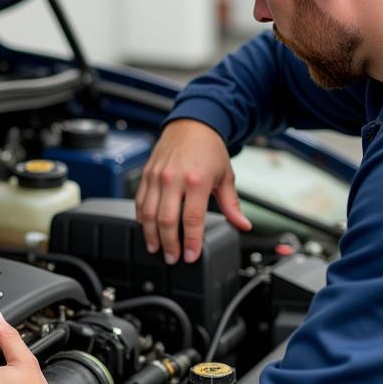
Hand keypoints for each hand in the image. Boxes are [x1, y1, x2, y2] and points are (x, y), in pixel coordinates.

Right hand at [136, 119, 250, 263]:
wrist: (192, 125)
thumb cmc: (209, 149)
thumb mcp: (226, 176)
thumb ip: (232, 205)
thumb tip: (243, 224)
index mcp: (196, 181)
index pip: (192, 219)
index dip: (191, 242)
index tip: (191, 256)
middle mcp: (174, 179)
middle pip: (166, 220)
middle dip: (169, 244)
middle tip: (173, 258)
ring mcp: (157, 176)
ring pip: (148, 213)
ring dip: (151, 235)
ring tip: (157, 249)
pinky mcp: (146, 174)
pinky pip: (139, 201)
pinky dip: (141, 218)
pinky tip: (147, 229)